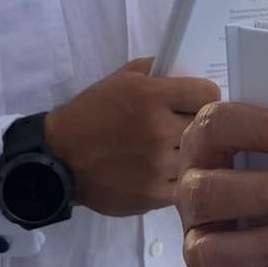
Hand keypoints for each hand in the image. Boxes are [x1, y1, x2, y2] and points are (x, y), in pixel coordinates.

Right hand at [45, 58, 218, 215]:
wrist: (59, 158)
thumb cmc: (92, 111)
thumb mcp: (123, 77)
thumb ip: (159, 70)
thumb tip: (191, 72)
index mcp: (152, 96)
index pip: (208, 93)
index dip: (204, 97)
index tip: (195, 103)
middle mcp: (159, 130)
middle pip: (205, 127)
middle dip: (196, 125)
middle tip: (182, 127)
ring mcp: (157, 166)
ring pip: (196, 158)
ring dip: (187, 154)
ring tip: (169, 151)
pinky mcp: (152, 196)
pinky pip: (183, 185)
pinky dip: (176, 179)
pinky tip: (161, 172)